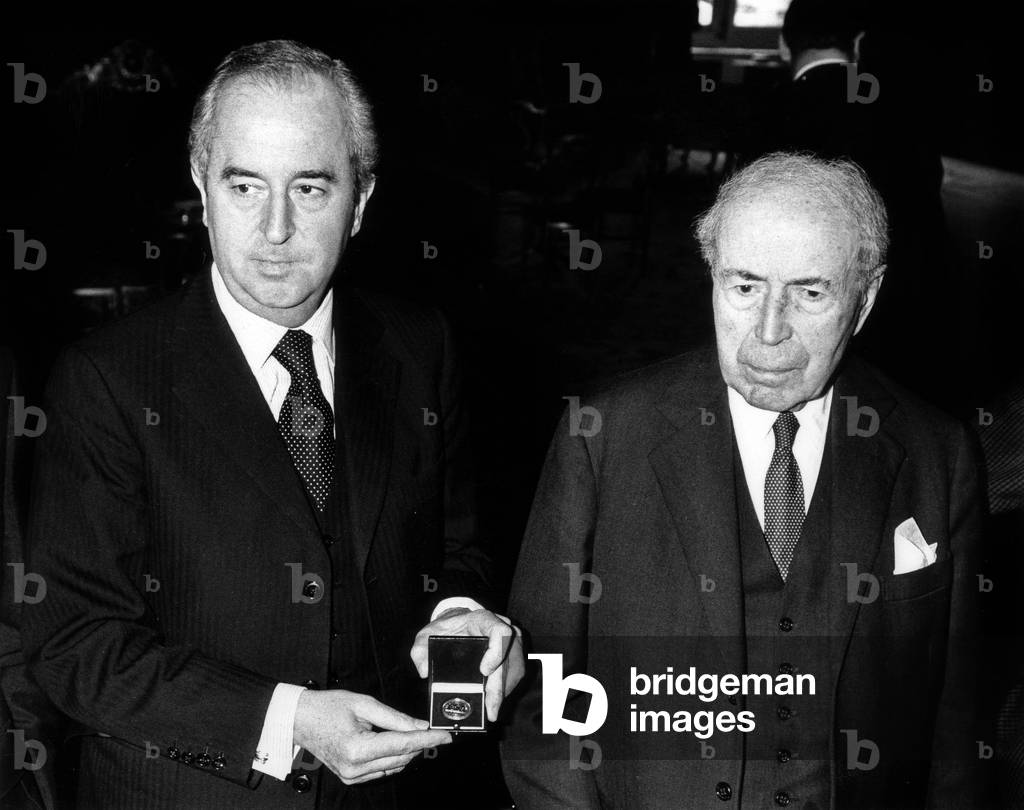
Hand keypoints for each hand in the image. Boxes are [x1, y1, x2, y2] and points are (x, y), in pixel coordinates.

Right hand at [293, 689, 450, 783]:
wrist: (300, 719)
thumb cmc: (328, 707)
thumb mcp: (364, 704)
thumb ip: (395, 717)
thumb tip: (420, 725)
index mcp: (358, 749)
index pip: (403, 745)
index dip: (428, 739)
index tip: (446, 735)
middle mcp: (356, 768)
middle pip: (402, 757)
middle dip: (421, 743)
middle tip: (435, 729)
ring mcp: (352, 776)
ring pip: (394, 766)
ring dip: (408, 751)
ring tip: (416, 733)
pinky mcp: (351, 778)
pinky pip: (382, 770)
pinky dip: (394, 757)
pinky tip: (397, 743)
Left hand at [410, 608, 524, 720]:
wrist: (458, 623)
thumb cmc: (446, 628)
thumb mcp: (426, 635)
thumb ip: (420, 651)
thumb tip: (424, 671)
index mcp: (483, 619)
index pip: (499, 632)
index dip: (496, 653)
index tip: (484, 671)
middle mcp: (502, 627)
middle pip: (508, 659)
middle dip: (498, 689)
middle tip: (490, 710)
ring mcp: (512, 640)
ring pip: (515, 669)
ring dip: (503, 691)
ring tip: (490, 708)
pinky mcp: (515, 652)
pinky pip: (516, 673)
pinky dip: (506, 689)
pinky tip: (495, 699)